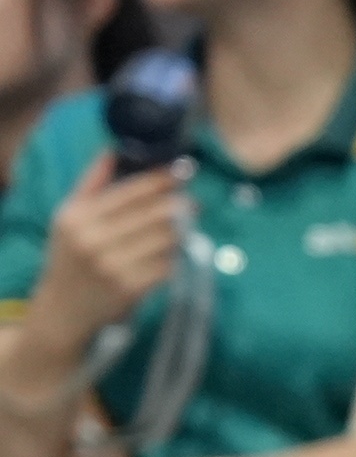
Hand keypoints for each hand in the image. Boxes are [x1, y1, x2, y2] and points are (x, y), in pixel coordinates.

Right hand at [33, 154, 184, 349]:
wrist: (63, 309)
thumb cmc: (69, 256)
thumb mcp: (68, 217)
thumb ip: (92, 183)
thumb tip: (114, 148)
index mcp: (78, 217)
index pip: (130, 191)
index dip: (160, 180)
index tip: (181, 171)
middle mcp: (94, 240)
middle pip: (154, 214)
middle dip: (178, 205)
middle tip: (192, 201)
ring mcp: (113, 265)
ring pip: (166, 239)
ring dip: (180, 231)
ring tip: (185, 226)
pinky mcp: (132, 288)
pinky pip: (168, 264)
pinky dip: (175, 256)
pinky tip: (175, 252)